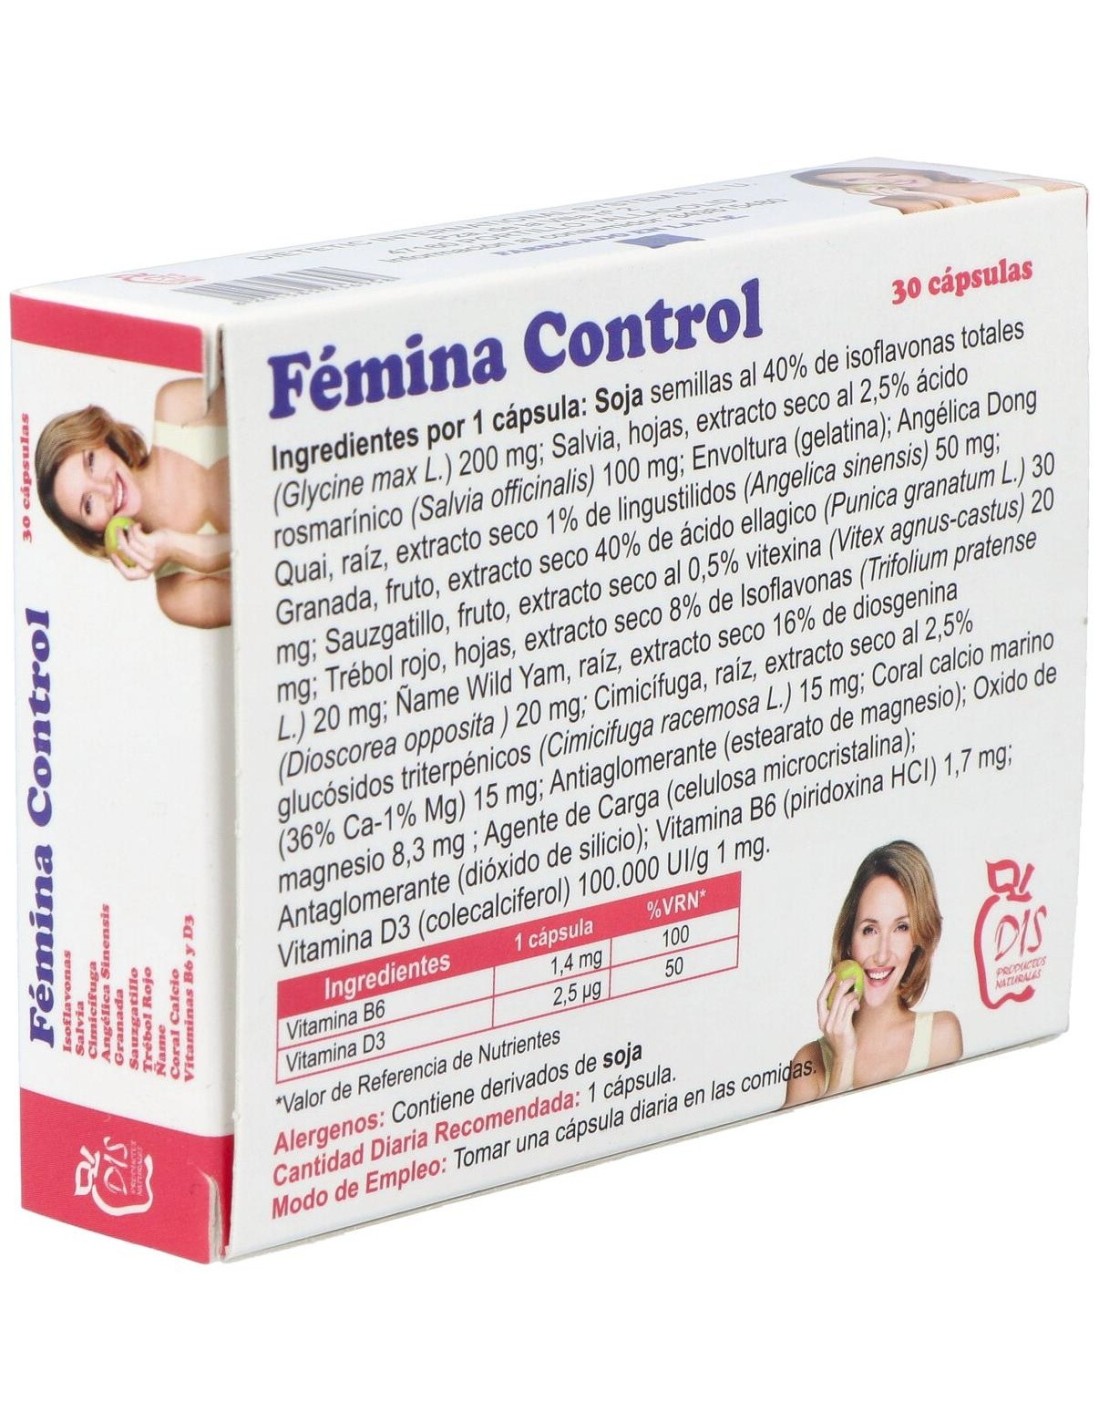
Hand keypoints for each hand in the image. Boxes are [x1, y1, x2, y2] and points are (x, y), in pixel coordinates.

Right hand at [107, 523, 168, 580]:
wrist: (177, 545)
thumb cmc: (159, 550)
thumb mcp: (146, 558)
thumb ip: (134, 558)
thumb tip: (113, 551)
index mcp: (145, 573)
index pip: (127, 575)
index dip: (117, 565)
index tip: (112, 553)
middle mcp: (147, 566)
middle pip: (125, 552)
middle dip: (119, 539)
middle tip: (117, 531)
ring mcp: (149, 556)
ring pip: (130, 542)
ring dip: (128, 532)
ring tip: (130, 527)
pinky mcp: (152, 545)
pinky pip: (136, 535)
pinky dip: (134, 528)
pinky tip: (138, 525)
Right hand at [816, 970, 859, 1092]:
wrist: (844, 1057)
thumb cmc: (842, 1041)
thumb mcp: (834, 1026)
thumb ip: (835, 1013)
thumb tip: (843, 997)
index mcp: (821, 1020)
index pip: (820, 999)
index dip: (826, 986)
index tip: (833, 975)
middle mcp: (825, 1022)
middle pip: (833, 998)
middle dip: (842, 985)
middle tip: (850, 977)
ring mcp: (834, 1025)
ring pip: (842, 1002)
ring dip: (851, 994)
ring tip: (857, 992)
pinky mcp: (843, 1028)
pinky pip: (849, 1009)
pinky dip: (854, 1002)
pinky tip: (857, 1003)